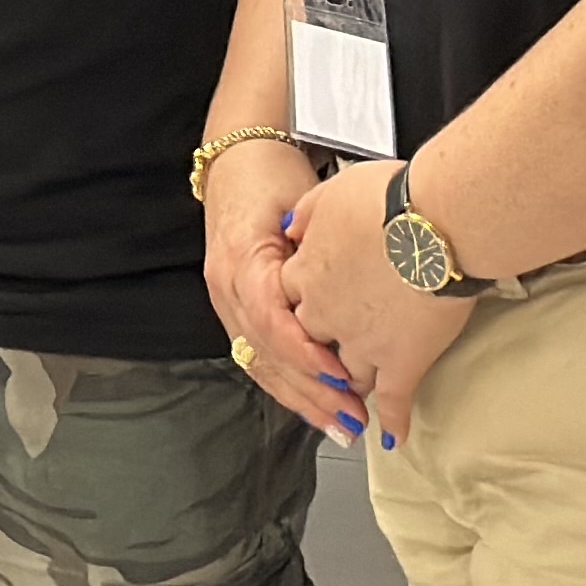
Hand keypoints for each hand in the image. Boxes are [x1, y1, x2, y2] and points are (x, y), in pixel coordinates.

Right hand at [201, 139, 359, 444]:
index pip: (269, 320)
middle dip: (312, 390)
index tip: (343, 375)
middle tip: (355, 417)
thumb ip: (320, 246)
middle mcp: (226, 286)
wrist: (238, 159)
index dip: (306, 352)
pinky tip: (312, 408)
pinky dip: (287, 386)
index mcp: (241, 260)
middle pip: (265, 352)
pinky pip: (256, 356)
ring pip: (259, 363)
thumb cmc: (272, 176)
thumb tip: (360, 288)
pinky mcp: (234, 308)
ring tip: (342, 426)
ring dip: (302, 398)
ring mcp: (225, 300)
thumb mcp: (300, 202)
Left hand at [284, 160, 478, 449]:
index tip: (308, 312)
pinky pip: (395, 398)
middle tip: (329, 364)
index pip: (287, 300)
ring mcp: (363, 342)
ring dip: (352, 385)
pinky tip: (394, 434)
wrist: (435, 224)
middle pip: (312, 343)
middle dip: (318, 354)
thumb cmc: (388, 200)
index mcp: (303, 272)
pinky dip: (395, 418)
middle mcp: (325, 313)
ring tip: (357, 397)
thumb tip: (288, 229)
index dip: (298, 306)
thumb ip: (305, 216)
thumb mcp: (329, 194)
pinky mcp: (404, 360)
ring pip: (349, 374)